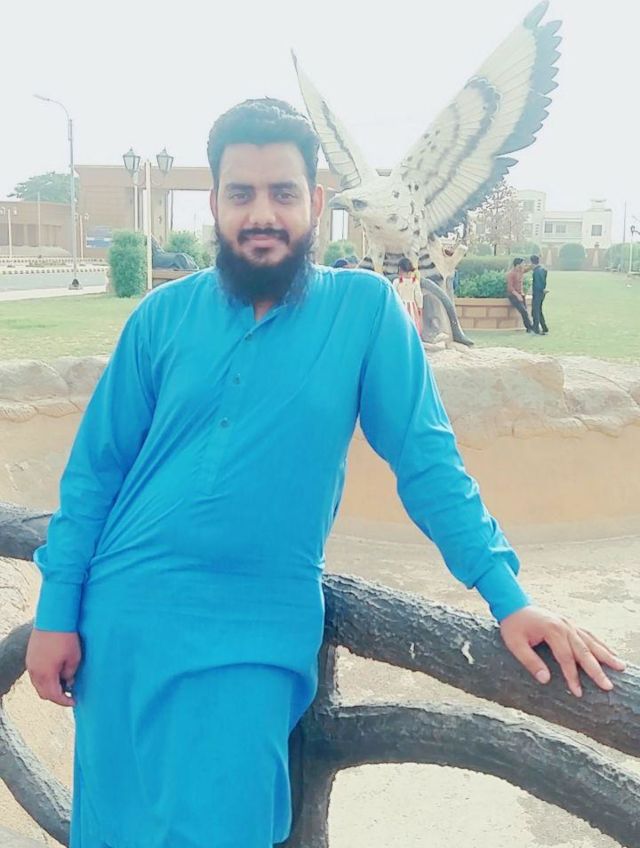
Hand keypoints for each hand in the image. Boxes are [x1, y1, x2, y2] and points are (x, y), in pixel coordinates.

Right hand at [26, 629, 81, 707]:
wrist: (54, 618)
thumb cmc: (66, 637)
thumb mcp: (74, 658)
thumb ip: (70, 674)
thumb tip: (68, 681)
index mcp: (46, 674)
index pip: (54, 696)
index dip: (64, 701)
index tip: (74, 701)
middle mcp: (35, 672)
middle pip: (43, 693)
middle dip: (56, 696)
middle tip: (68, 693)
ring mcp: (30, 664)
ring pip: (38, 684)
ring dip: (49, 687)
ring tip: (62, 682)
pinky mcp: (30, 656)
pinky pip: (35, 674)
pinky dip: (44, 678)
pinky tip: (55, 671)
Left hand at [500, 606, 625, 696]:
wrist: (513, 605)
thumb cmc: (513, 625)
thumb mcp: (515, 644)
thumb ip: (530, 661)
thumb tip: (545, 680)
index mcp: (551, 629)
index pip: (565, 657)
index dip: (572, 676)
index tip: (578, 692)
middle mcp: (564, 625)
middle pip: (583, 650)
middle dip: (596, 669)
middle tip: (608, 686)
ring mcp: (569, 623)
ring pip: (590, 641)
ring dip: (605, 654)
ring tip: (620, 667)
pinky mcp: (570, 624)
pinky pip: (588, 635)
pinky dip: (600, 644)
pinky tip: (610, 653)